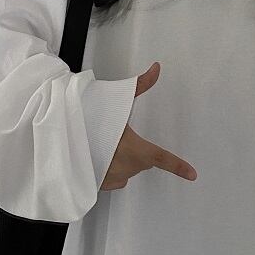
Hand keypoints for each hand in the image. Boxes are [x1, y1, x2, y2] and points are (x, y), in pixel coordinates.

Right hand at [100, 61, 197, 189]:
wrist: (61, 137)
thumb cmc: (91, 120)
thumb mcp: (118, 100)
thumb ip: (141, 85)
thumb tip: (157, 68)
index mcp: (135, 149)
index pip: (162, 158)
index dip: (178, 166)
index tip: (193, 175)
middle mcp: (126, 168)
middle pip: (142, 161)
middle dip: (137, 150)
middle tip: (118, 134)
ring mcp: (111, 179)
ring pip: (128, 170)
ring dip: (123, 160)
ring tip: (104, 144)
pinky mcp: (97, 186)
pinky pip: (113, 179)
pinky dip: (110, 170)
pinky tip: (97, 157)